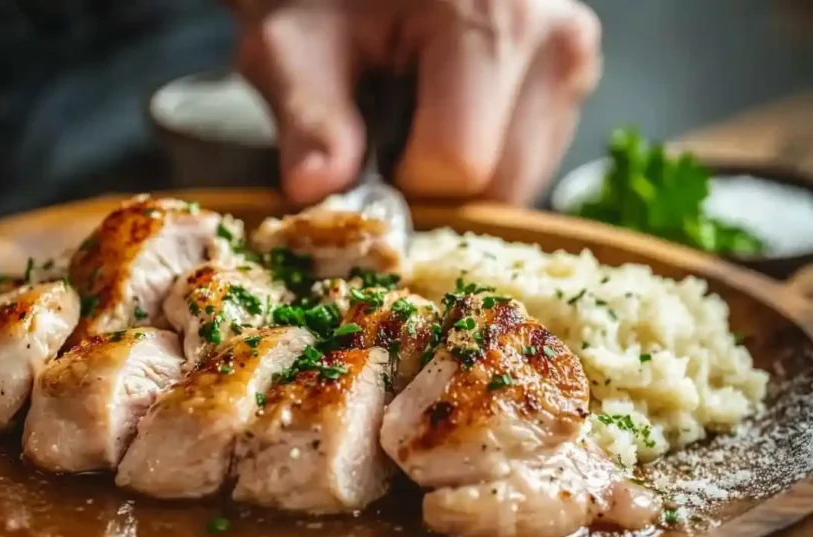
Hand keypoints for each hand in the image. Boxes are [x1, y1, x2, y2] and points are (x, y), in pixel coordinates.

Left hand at [233, 0, 601, 205]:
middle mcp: (556, 40)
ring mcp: (572, 64)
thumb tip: (316, 190)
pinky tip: (442, 118)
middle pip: (498, 187)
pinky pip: (527, 169)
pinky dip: (479, 166)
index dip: (396, 181)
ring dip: (453, 184)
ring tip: (410, 120)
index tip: (359, 156)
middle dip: (429, 190)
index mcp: (493, 16)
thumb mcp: (293, 47)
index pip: (457, 164)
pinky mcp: (569, 83)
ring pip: (516, 187)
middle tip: (380, 140)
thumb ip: (308, 121)